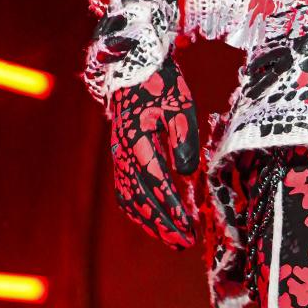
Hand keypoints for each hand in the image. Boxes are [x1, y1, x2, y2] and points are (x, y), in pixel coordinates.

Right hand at [109, 57, 199, 247]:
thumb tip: (186, 172)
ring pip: (130, 198)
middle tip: (184, 243)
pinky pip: (126, 190)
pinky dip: (139, 210)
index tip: (188, 229)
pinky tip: (155, 219)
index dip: (171, 209)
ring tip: (172, 239)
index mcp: (137, 140)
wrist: (133, 64)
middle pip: (140, 198)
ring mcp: (119, 156)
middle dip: (162, 224)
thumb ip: (183, 137)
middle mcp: (123, 153)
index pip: (155, 183)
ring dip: (150, 222)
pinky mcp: (121, 156)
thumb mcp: (179, 103)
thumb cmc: (160, 82)